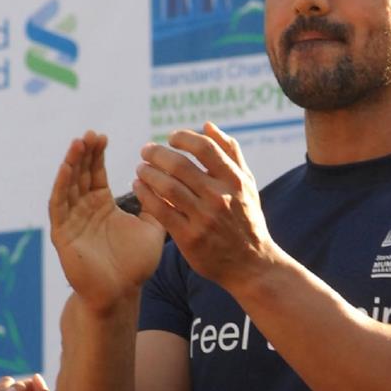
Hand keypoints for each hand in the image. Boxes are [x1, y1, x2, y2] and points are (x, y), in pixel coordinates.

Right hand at [49, 131, 166, 311]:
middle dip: (84, 154)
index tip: (103, 136)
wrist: (120, 294)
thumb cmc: (135, 265)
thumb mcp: (152, 229)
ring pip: (68, 185)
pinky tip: (66, 169)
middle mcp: (83, 209)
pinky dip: (61, 186)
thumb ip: (157, 205)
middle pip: (81, 174)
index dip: (97, 154)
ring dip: (71, 164)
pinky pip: (58, 206)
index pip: (96, 173)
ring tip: (78, 144)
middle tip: (91, 134)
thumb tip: (167, 180)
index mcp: (102, 205)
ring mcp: (71, 221)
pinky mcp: (62, 234)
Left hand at [132, 121, 275, 295]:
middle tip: (146, 151)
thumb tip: (207, 126)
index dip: (184, 137)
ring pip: (167, 187)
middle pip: (180, 165)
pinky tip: (138, 187)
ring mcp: (204, 219)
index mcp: (235, 182)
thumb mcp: (247, 186)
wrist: (251, 265)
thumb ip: (231, 153)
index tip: (171, 137)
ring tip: (140, 169)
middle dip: (157, 153)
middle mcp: (220, 198)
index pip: (205, 148)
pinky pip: (161, 211)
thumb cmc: (246, 221)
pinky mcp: (190, 238)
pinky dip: (145, 195)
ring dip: (148, 173)